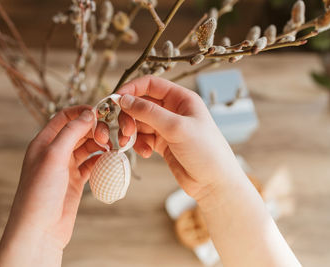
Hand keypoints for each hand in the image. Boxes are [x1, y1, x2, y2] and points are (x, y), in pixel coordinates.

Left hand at [0, 106, 108, 266]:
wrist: (40, 230)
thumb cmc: (39, 193)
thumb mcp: (54, 156)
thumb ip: (71, 133)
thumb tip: (89, 114)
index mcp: (44, 142)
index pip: (64, 118)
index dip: (81, 112)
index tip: (100, 113)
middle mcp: (54, 153)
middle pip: (78, 131)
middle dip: (94, 130)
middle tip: (107, 136)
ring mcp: (66, 167)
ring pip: (86, 147)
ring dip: (99, 144)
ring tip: (111, 148)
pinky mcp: (76, 181)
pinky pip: (91, 164)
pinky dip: (101, 160)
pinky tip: (109, 159)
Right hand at [114, 75, 242, 203]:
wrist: (214, 183)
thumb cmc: (205, 151)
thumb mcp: (176, 127)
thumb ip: (148, 112)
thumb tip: (123, 99)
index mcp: (181, 98)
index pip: (150, 84)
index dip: (131, 89)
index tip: (115, 101)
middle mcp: (173, 110)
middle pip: (140, 104)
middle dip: (129, 116)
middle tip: (125, 131)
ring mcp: (167, 128)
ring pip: (139, 122)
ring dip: (131, 132)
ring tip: (130, 144)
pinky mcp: (163, 144)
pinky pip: (142, 138)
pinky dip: (139, 144)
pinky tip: (145, 153)